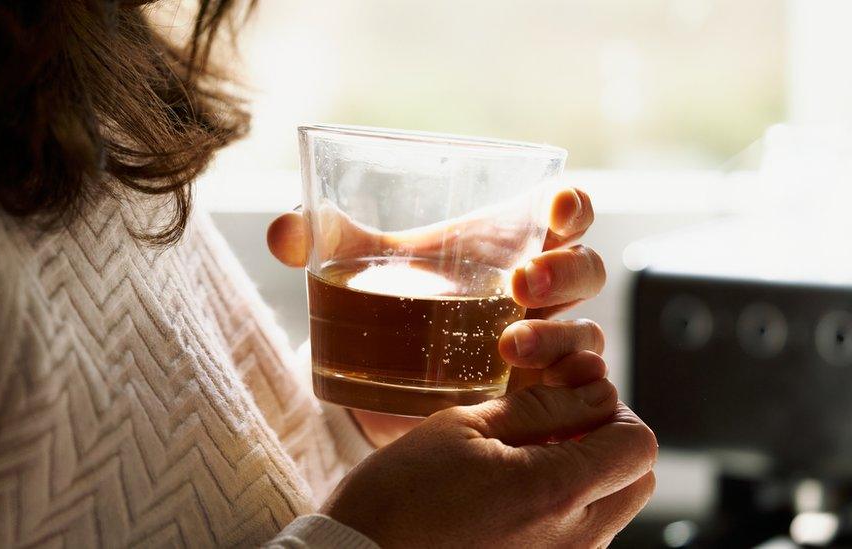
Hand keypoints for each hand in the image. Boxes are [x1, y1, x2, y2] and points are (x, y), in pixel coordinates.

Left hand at [267, 188, 606, 443]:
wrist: (377, 383)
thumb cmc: (385, 305)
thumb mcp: (354, 270)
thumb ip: (318, 241)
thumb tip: (282, 233)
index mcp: (507, 246)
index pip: (563, 213)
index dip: (572, 204)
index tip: (556, 206)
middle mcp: (537, 295)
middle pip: (584, 269)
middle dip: (564, 271)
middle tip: (519, 284)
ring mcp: (544, 346)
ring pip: (585, 333)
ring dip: (559, 336)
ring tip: (509, 347)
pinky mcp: (537, 399)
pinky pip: (581, 393)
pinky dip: (578, 391)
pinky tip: (554, 396)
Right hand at [322, 376, 657, 547]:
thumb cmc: (401, 493)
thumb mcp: (464, 426)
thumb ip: (540, 407)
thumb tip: (595, 390)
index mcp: (557, 491)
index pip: (639, 444)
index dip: (612, 408)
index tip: (570, 397)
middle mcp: (574, 539)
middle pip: (636, 480)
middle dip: (609, 440)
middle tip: (554, 423)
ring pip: (612, 508)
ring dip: (587, 472)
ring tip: (525, 455)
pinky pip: (582, 534)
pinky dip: (566, 504)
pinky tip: (512, 489)